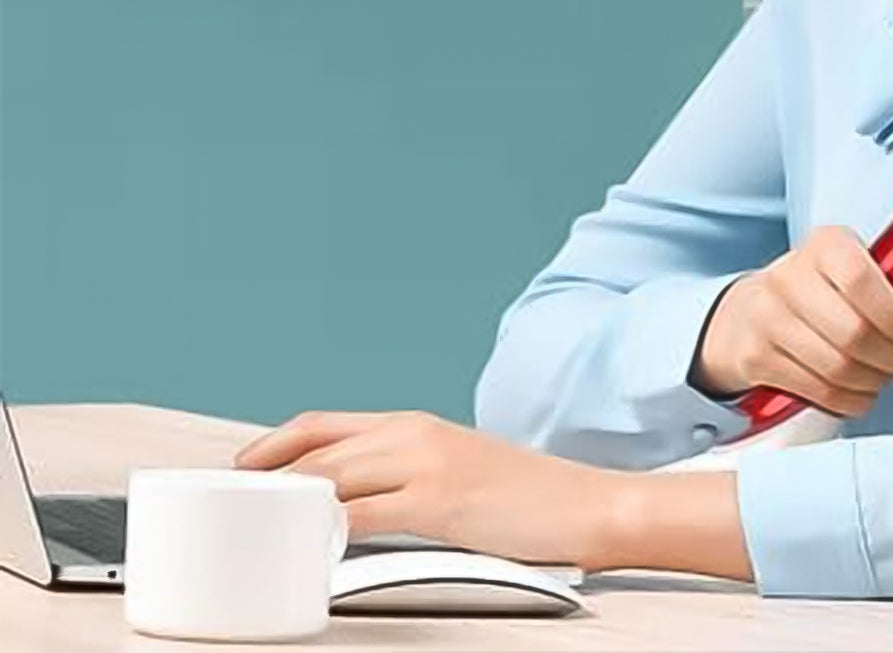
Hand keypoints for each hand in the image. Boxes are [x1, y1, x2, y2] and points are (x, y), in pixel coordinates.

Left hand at [231, 409, 618, 567]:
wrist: (584, 503)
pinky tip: (310, 548)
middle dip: (264, 473)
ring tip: (253, 525)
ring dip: (288, 501)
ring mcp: (427, 464)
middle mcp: (414, 434)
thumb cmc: (523, 497)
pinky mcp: (440, 502)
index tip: (239, 472)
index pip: (323, 424)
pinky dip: (329, 530)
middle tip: (227, 503)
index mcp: (414, 424)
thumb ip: (404, 478)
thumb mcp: (455, 470)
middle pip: (316, 447)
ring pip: (333, 475)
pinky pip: (364, 515)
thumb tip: (349, 508)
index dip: (273, 444)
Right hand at [691, 224, 892, 417]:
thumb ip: (887, 280)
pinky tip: (856, 390)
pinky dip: (849, 400)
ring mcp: (767, 318)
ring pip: (838, 369)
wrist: (745, 313)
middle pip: (854, 334)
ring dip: (872, 382)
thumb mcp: (847, 265)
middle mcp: (789, 277)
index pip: (861, 280)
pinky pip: (818, 391)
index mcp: (823, 245)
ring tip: (880, 375)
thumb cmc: (813, 290)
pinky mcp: (755, 358)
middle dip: (891, 358)